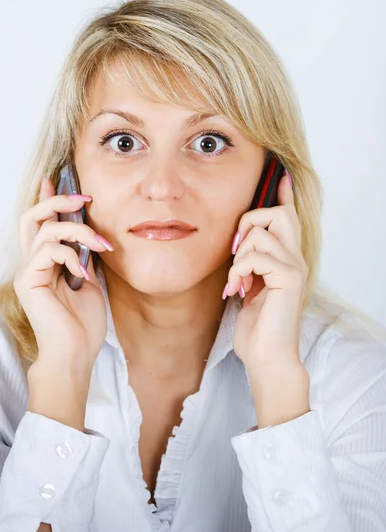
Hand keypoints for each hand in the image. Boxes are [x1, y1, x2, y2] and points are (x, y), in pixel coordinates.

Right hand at [14, 175, 112, 372]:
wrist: (75, 355)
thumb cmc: (82, 324)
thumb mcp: (88, 280)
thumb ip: (83, 256)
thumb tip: (92, 234)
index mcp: (46, 262)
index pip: (41, 223)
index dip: (49, 198)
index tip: (60, 179)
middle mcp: (32, 263)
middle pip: (32, 216)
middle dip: (57, 201)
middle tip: (84, 199)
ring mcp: (28, 271)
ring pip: (45, 229)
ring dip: (79, 231)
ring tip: (102, 245)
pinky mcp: (28, 280)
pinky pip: (49, 250)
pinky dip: (72, 256)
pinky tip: (85, 275)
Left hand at [224, 170, 307, 374]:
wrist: (266, 357)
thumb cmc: (256, 326)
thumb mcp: (249, 285)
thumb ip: (249, 262)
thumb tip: (238, 243)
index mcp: (286, 258)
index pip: (289, 216)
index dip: (283, 193)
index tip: (280, 174)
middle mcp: (295, 258)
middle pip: (279, 212)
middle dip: (249, 222)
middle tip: (236, 250)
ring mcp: (294, 267)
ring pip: (261, 231)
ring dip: (239, 254)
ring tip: (236, 279)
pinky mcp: (289, 279)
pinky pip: (255, 255)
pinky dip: (238, 270)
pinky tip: (237, 289)